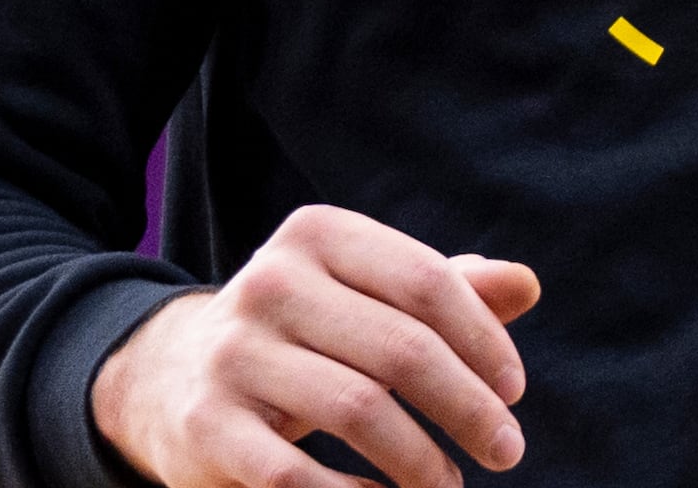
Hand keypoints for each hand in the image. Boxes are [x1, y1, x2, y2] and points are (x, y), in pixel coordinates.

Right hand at [91, 203, 542, 487]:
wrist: (170, 377)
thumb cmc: (305, 333)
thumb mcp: (367, 297)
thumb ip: (447, 290)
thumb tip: (527, 284)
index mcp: (318, 235)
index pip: (426, 282)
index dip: (483, 340)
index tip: (513, 393)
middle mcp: (270, 282)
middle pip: (401, 348)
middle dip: (466, 408)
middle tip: (505, 452)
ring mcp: (232, 352)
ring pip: (359, 409)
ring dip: (421, 461)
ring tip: (450, 486)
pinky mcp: (206, 423)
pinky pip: (295, 474)